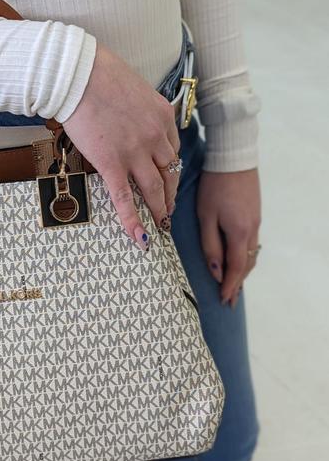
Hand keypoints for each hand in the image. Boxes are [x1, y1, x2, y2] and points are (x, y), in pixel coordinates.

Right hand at [64, 44, 179, 248]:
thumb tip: (133, 117)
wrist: (78, 74)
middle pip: (169, 173)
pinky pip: (125, 198)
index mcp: (162, 117)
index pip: (172, 149)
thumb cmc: (99, 73)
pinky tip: (139, 237)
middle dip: (169, 194)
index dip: (170, 168)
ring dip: (158, 209)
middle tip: (168, 209)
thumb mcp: (133, 88)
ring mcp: (135, 153)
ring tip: (158, 223)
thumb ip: (139, 108)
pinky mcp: (112, 163)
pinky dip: (133, 220)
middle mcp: (154, 137)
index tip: (167, 178)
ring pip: (153, 189)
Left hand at [197, 168, 260, 306]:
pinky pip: (251, 244)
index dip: (230, 286)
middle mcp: (252, 231)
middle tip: (229, 301)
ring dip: (243, 272)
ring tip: (234, 285)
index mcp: (238, 233)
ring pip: (250, 255)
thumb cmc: (214, 187)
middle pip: (246, 265)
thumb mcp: (206, 216)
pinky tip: (238, 260)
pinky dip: (245, 257)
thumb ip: (210, 244)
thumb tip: (216, 271)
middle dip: (237, 284)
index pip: (236, 268)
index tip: (224, 300)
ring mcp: (256, 223)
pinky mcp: (255, 215)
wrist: (234, 159)